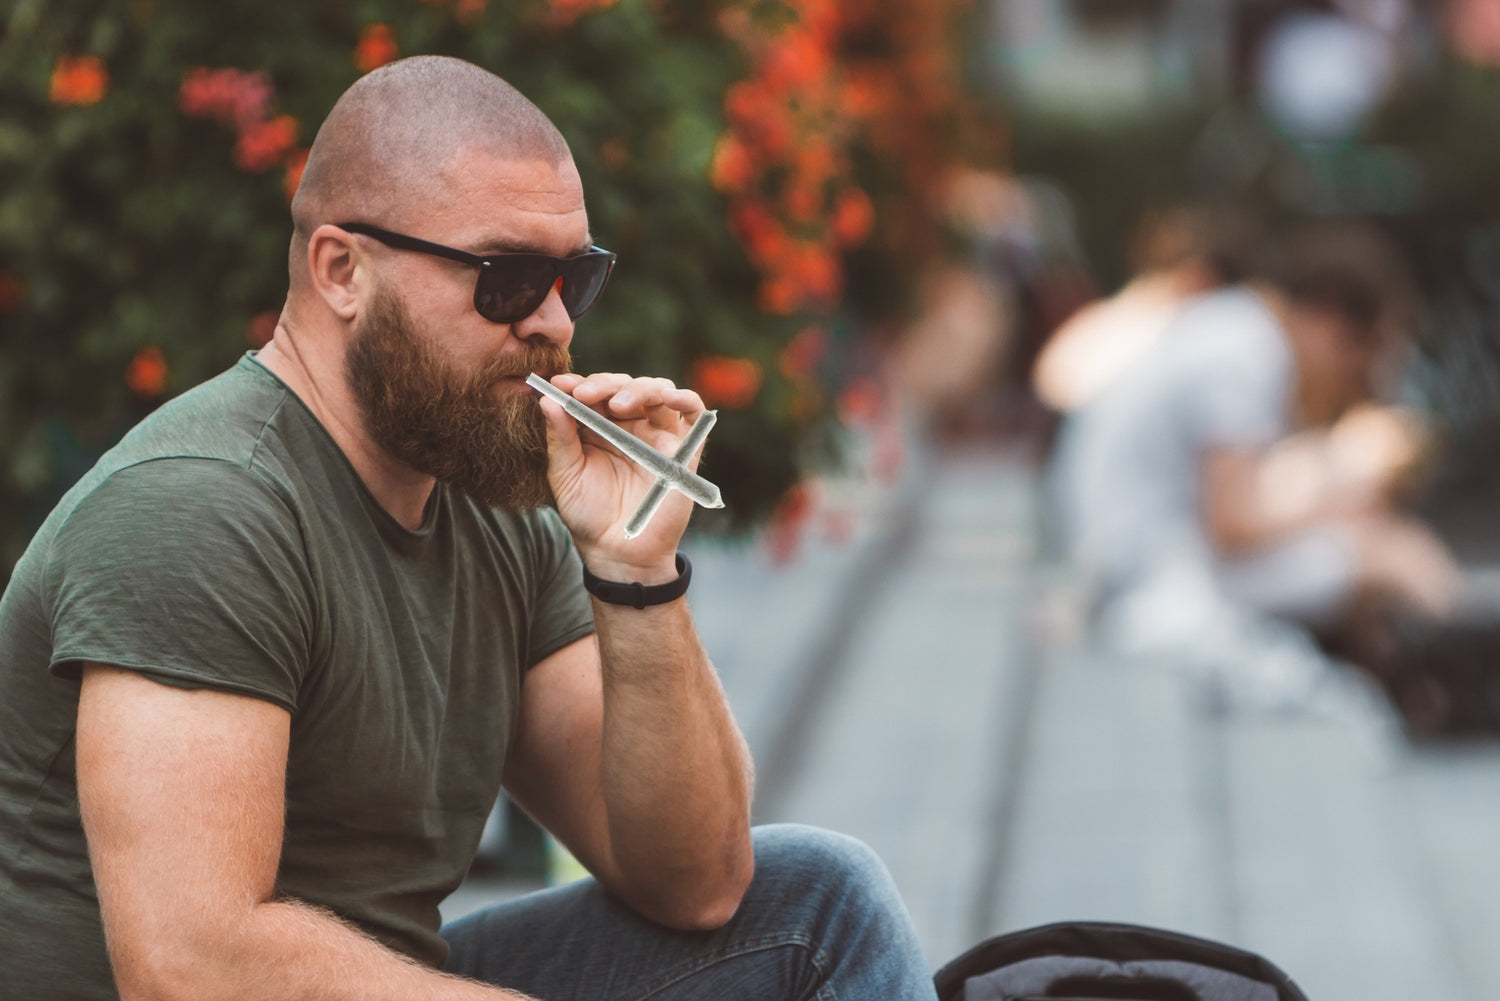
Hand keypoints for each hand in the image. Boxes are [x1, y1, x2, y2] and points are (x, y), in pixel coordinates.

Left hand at [535, 372, 707, 579]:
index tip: (559, 384)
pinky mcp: (684, 449)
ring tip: (619, 404)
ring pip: (657, 391)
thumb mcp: (565, 475)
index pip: (592, 393)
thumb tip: (548, 399)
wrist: (619, 553)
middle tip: (585, 394)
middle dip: (604, 384)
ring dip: (638, 389)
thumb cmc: (589, 516)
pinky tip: (667, 397)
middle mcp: (629, 426)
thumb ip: (560, 438)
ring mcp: (658, 435)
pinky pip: (693, 412)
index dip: (577, 384)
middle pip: (624, 386)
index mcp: (599, 428)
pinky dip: (684, 397)